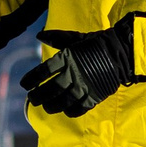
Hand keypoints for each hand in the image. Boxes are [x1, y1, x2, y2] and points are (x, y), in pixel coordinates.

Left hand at [20, 18, 136, 118]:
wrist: (121, 52)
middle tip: (32, 99)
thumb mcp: (75, 38)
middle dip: (38, 96)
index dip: (31, 79)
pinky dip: (70, 111)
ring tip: (46, 106)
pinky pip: (79, 108)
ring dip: (51, 106)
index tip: (24, 85)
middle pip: (51, 89)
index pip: (44, 71)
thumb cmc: (95, 43)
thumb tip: (39, 35)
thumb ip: (56, 38)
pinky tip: (65, 110)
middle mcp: (74, 73)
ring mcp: (85, 86)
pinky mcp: (95, 95)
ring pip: (63, 101)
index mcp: (68, 57)